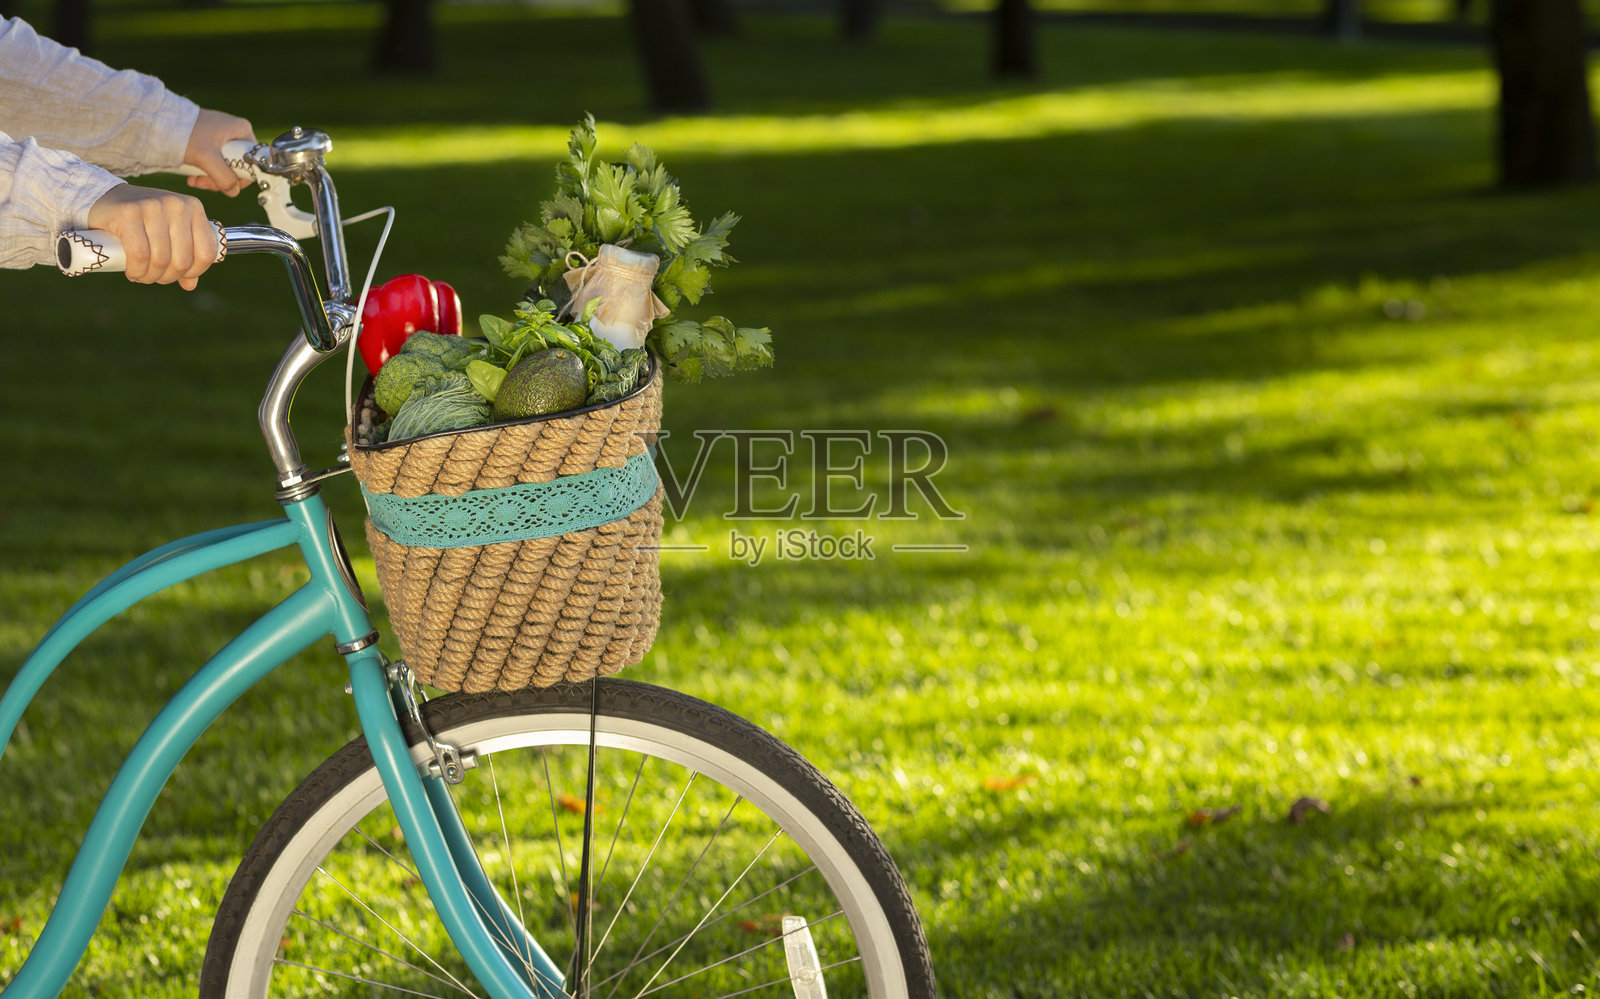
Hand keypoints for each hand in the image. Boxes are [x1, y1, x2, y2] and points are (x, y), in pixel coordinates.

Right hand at [87, 184, 217, 290]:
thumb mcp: (169, 233)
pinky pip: (140, 254)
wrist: (105, 199)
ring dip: (150, 276)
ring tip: (142, 275)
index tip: (178, 276)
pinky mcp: (129, 212)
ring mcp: (154, 206)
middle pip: (182, 260)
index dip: (194, 272)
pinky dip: (137, 270)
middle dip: (168, 277)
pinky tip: (132, 272)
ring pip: (161, 260)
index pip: (207, 252)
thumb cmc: (142, 221)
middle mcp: (177, 205)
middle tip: (154, 277)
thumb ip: (184, 256)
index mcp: (194, 208)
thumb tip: (191, 285)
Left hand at [183, 109, 254, 196]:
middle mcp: (236, 133)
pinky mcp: (211, 142)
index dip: (241, 177)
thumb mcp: (207, 158)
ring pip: (226, 167)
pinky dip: (206, 172)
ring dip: (211, 179)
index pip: (253, 161)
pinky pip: (216, 163)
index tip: (224, 183)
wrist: (160, 122)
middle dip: (221, 180)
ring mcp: (223, 137)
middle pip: (239, 166)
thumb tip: (234, 191)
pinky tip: (193, 176)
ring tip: (195, 181)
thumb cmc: (185, 133)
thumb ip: (224, 177)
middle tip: (205, 184)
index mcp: (242, 130)